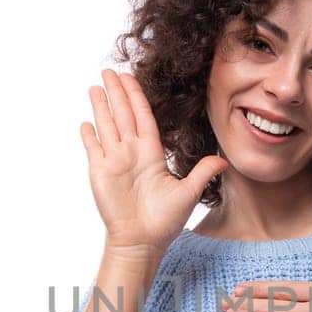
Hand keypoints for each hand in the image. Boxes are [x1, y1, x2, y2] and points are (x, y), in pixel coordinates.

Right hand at [81, 68, 228, 258]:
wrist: (142, 242)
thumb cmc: (165, 222)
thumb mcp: (188, 193)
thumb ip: (203, 172)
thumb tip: (225, 160)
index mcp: (151, 153)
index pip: (143, 117)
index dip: (137, 96)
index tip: (131, 78)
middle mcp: (131, 153)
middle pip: (123, 114)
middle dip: (117, 92)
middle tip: (110, 69)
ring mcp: (114, 161)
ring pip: (107, 125)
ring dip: (101, 106)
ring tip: (96, 86)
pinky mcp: (99, 172)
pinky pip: (93, 148)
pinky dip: (90, 135)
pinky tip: (86, 122)